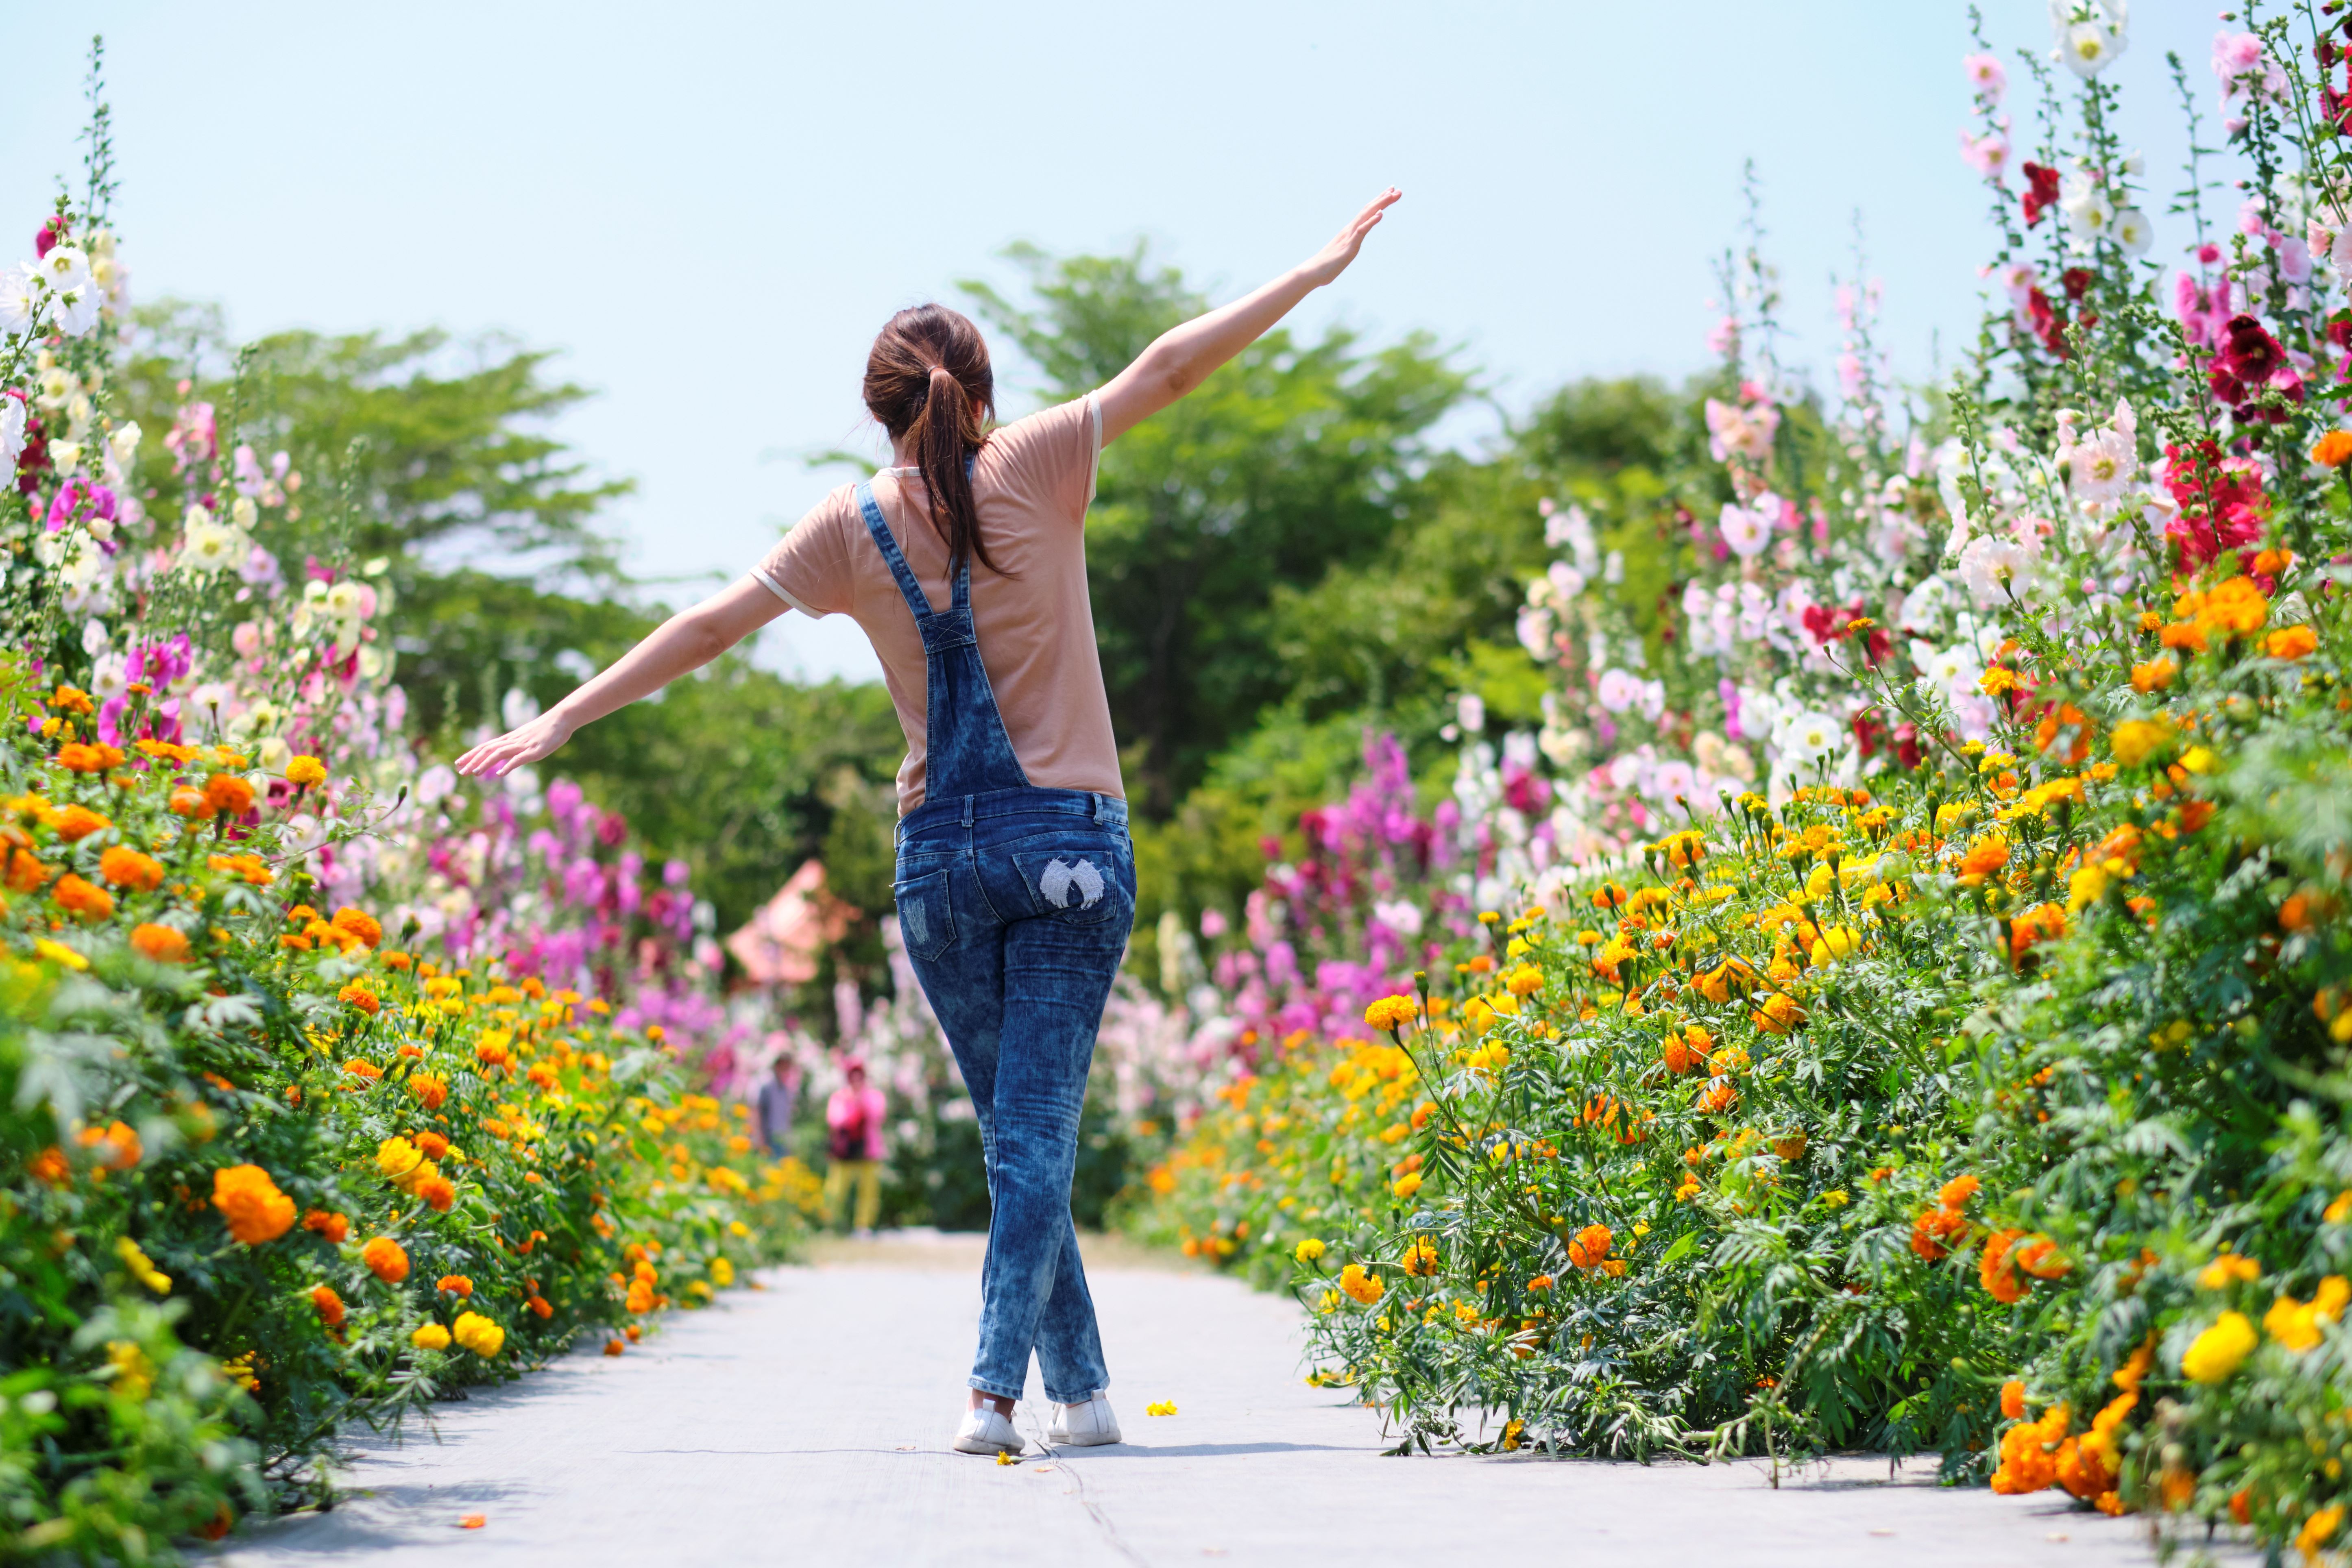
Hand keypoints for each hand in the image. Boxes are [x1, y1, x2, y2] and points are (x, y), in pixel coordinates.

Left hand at [454, 707, 575, 778]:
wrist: (561, 719)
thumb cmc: (546, 729)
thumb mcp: (527, 738)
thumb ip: (517, 746)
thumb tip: (508, 756)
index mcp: (510, 738)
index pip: (485, 746)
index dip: (471, 754)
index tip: (458, 762)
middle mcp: (512, 741)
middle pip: (488, 750)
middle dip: (472, 761)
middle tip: (460, 771)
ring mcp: (523, 746)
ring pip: (499, 754)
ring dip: (485, 763)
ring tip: (474, 773)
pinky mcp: (534, 751)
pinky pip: (518, 759)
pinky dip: (508, 766)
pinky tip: (500, 774)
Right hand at [1300, 187, 1400, 286]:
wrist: (1312, 272)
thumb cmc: (1326, 265)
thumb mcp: (1343, 253)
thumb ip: (1348, 247)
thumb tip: (1350, 247)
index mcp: (1350, 231)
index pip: (1366, 213)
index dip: (1378, 202)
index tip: (1390, 193)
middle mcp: (1350, 230)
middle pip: (1369, 210)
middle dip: (1383, 199)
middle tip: (1397, 190)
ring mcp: (1349, 237)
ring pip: (1366, 216)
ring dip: (1380, 205)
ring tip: (1391, 195)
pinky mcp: (1349, 247)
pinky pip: (1361, 231)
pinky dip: (1371, 221)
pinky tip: (1380, 214)